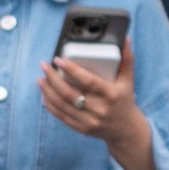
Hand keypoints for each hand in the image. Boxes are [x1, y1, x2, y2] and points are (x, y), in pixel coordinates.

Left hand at [40, 45, 164, 169]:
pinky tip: (44, 94)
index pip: (88, 81)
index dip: (72, 70)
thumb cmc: (124, 101)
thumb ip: (126, 60)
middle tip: (44, 66)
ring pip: (62, 105)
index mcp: (110, 95)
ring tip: (41, 78)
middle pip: (69, 93)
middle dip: (53, 78)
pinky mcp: (82, 128)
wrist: (126, 130)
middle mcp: (100, 109)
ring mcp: (90, 121)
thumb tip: (124, 39)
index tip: (59, 59)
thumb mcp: (128, 81)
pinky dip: (50, 104)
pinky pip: (61, 116)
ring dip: (48, 90)